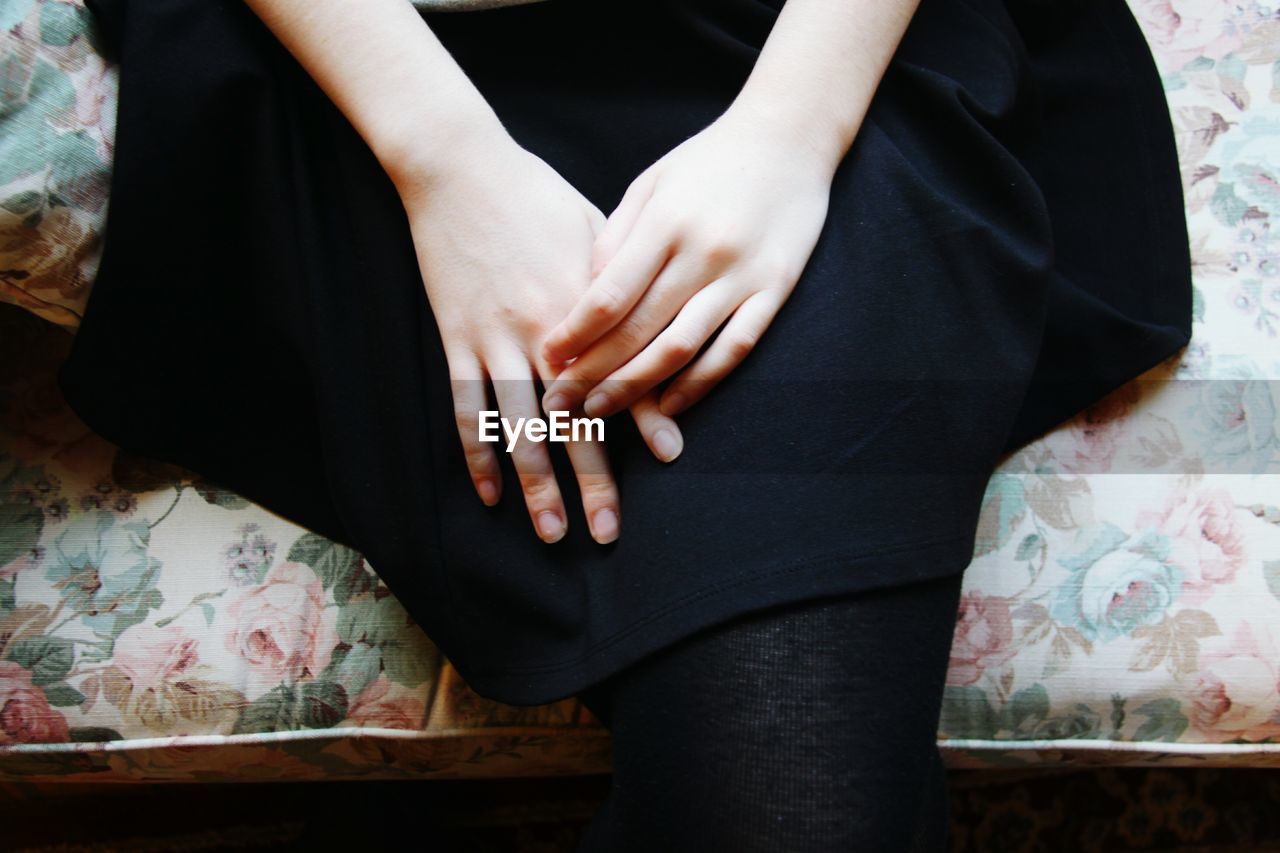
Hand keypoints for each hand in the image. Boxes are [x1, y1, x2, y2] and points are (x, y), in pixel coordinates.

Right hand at [397, 138, 682, 543]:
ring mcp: (493, 338)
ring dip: (535, 484)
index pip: (621, 373)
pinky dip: (477, 454)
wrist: (460, 168)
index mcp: (586, 304)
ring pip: (517, 426)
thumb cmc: (538, 198)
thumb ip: (622, 291)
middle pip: (571, 419)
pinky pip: (465, 408)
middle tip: (606, 532)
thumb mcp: (594, 235)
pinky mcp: (455, 338)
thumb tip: (656, 335)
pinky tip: (489, 495)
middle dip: (590, 481)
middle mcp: (542, 330)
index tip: (669, 461)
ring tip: (549, 532)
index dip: (643, 419)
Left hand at [538, 107, 834, 419]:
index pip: (609, 294)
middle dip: (593, 372)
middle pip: (639, 329)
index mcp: (666, 220)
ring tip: (601, 411)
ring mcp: (743, 275)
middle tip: (560, 403)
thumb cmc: (710, 161)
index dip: (574, 333)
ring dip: (636, 387)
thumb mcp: (652, 183)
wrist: (790, 137)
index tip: (547, 359)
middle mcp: (703, 251)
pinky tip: (667, 404)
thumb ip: (617, 237)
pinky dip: (699, 383)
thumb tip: (584, 296)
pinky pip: (733, 349)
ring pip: (682, 347)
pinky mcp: (775, 290)